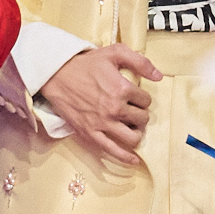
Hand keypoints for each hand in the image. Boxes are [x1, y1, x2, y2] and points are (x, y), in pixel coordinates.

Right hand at [42, 45, 159, 168]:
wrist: (55, 74)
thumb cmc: (84, 63)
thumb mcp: (113, 53)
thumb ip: (140, 61)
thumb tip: (159, 77)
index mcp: (122, 89)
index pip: (146, 100)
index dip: (142, 98)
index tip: (135, 96)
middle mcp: (114, 108)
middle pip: (142, 119)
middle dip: (140, 115)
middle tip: (133, 110)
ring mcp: (102, 123)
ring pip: (133, 137)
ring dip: (137, 133)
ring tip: (132, 127)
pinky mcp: (90, 133)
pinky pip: (113, 150)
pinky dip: (126, 157)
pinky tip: (134, 160)